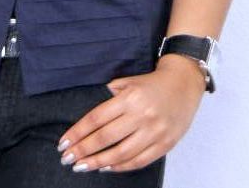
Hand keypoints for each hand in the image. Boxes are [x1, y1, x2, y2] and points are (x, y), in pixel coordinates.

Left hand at [56, 55, 206, 173]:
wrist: (184, 84)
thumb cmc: (151, 83)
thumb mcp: (128, 82)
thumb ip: (110, 95)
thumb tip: (89, 117)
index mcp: (130, 98)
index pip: (96, 118)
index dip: (78, 132)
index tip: (64, 143)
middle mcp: (142, 115)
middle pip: (105, 138)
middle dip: (83, 150)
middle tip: (67, 158)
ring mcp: (155, 132)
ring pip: (121, 154)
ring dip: (98, 163)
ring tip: (81, 166)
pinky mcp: (165, 144)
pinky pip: (139, 161)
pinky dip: (120, 167)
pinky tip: (106, 167)